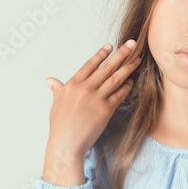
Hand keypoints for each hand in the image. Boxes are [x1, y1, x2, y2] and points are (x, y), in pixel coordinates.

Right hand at [44, 40, 141, 158]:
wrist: (66, 144)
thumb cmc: (60, 125)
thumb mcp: (56, 103)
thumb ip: (57, 89)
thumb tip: (50, 80)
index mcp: (73, 84)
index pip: (90, 64)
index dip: (101, 54)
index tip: (111, 45)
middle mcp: (85, 88)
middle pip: (107, 67)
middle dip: (122, 54)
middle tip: (132, 44)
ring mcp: (97, 98)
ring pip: (116, 78)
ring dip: (128, 68)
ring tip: (137, 60)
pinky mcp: (106, 110)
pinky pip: (119, 94)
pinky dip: (127, 87)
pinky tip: (132, 81)